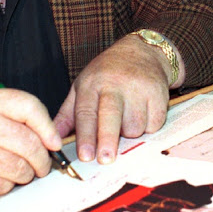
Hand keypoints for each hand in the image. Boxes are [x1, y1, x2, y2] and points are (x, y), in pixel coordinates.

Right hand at [0, 88, 61, 197]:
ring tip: (18, 169)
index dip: (48, 127)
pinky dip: (6, 185)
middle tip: (41, 163)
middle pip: (30, 144)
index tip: (54, 142)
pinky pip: (4, 187)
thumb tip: (53, 140)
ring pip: (20, 169)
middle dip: (41, 159)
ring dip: (25, 174)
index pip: (30, 107)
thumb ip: (19, 114)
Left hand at [53, 35, 176, 163]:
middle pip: (111, 116)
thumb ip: (69, 114)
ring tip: (126, 120)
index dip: (86, 136)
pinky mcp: (158, 93)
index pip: (86, 112)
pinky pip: (153, 124)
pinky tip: (143, 114)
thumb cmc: (108, 73)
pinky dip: (148, 127)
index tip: (85, 156)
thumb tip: (54, 139)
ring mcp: (138, 88)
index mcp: (92, 83)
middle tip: (105, 159)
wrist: (143, 51)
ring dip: (130, 133)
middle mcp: (115, 84)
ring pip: (134, 126)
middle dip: (108, 139)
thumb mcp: (83, 85)